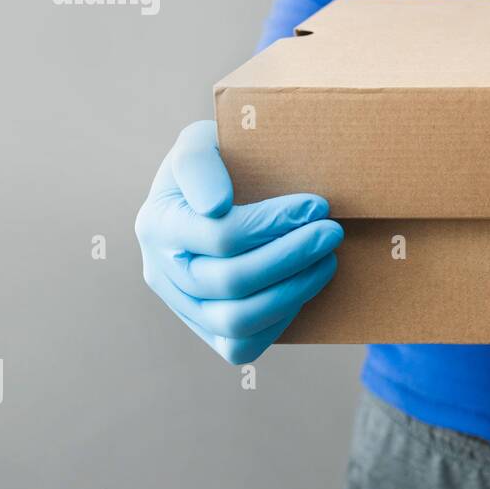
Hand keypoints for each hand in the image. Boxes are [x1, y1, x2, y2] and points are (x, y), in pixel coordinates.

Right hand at [135, 121, 342, 363]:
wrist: (222, 187)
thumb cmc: (217, 161)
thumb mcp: (201, 142)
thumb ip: (199, 163)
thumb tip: (215, 206)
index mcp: (157, 224)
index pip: (221, 236)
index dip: (275, 223)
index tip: (317, 205)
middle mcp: (162, 271)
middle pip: (231, 281)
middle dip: (291, 256)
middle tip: (331, 232)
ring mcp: (184, 306)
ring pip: (237, 321)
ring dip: (293, 290)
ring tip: (326, 260)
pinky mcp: (207, 329)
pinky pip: (240, 346)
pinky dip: (278, 321)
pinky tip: (304, 286)